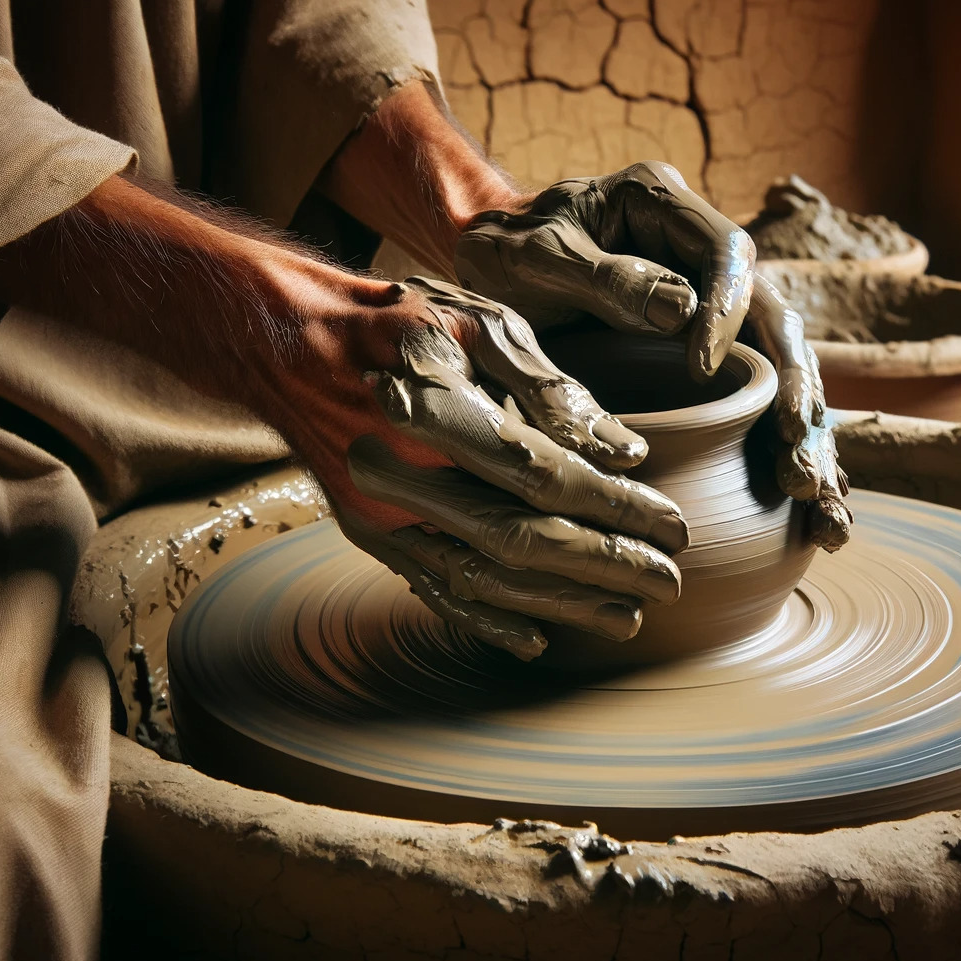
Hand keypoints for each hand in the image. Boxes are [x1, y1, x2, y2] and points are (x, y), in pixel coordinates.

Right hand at [277, 277, 689, 659]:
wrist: (286, 343)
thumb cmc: (400, 322)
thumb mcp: (479, 322)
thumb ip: (550, 388)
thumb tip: (622, 452)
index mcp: (435, 411)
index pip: (546, 476)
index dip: (615, 508)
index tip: (673, 526)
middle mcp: (401, 475)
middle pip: (522, 540)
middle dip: (604, 567)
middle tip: (668, 583)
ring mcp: (380, 515)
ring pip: (484, 578)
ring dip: (561, 605)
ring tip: (627, 618)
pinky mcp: (369, 536)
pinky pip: (436, 591)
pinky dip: (490, 621)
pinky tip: (539, 638)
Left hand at [453, 166, 850, 549]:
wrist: (479, 271)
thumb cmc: (499, 257)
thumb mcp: (533, 259)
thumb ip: (601, 278)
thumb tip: (684, 311)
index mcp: (663, 203)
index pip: (726, 251)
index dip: (727, 310)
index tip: (701, 369)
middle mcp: (700, 252)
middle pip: (774, 317)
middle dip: (795, 388)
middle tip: (795, 454)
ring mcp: (711, 304)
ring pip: (778, 366)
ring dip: (804, 431)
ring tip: (814, 494)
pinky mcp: (708, 355)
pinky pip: (758, 400)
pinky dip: (784, 449)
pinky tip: (813, 506)